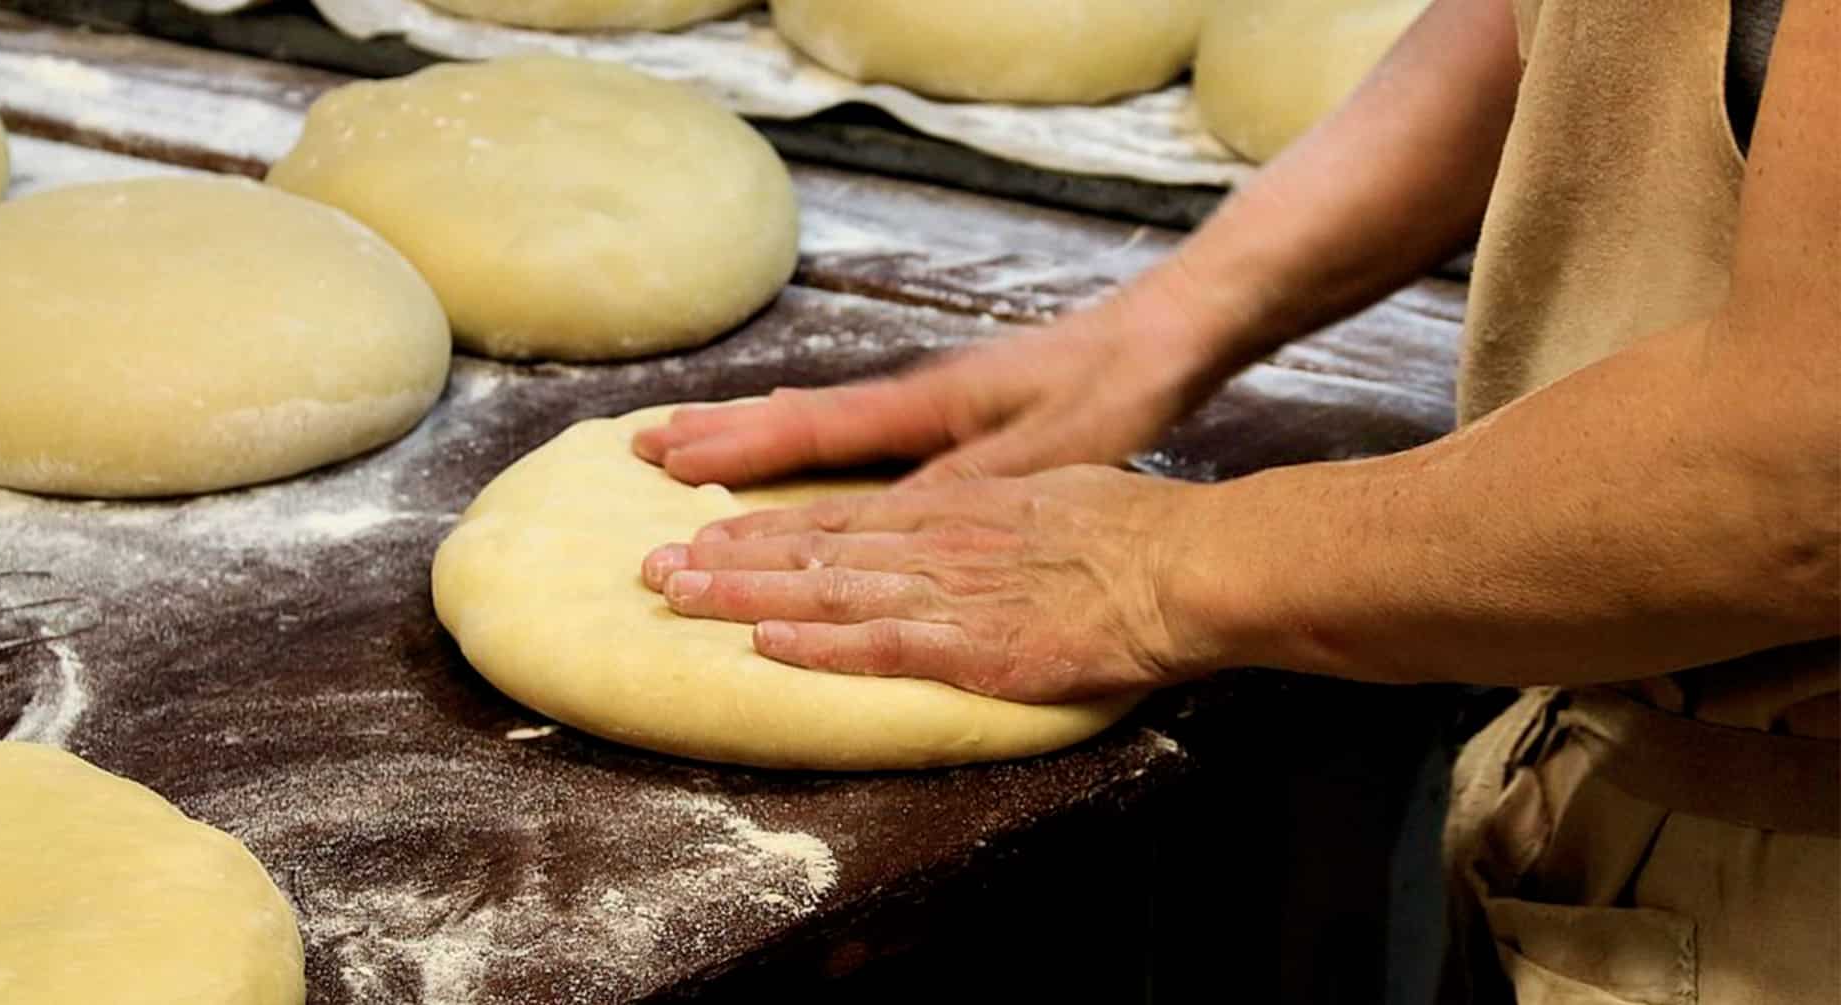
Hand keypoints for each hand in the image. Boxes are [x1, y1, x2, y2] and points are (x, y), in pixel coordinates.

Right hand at [630, 293, 1227, 487]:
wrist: (1168, 334)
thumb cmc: (1114, 389)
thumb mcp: (1044, 454)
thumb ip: (963, 485)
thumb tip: (879, 523)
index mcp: (926, 407)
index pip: (810, 432)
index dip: (738, 453)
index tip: (668, 461)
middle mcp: (915, 399)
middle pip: (796, 419)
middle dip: (720, 437)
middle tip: (642, 445)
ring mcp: (931, 402)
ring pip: (820, 421)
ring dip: (753, 437)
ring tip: (690, 444)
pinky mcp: (956, 412)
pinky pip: (856, 431)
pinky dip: (807, 441)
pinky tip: (799, 451)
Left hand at [638, 465, 1221, 702]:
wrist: (1191, 563)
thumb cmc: (1140, 531)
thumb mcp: (1056, 495)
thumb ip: (999, 513)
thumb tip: (970, 520)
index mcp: (957, 508)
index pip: (841, 516)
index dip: (766, 528)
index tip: (705, 530)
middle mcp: (940, 542)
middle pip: (814, 547)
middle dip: (728, 558)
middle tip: (653, 566)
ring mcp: (954, 592)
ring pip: (830, 588)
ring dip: (748, 595)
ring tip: (679, 597)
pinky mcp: (978, 643)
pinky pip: (884, 643)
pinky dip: (822, 643)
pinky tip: (769, 644)